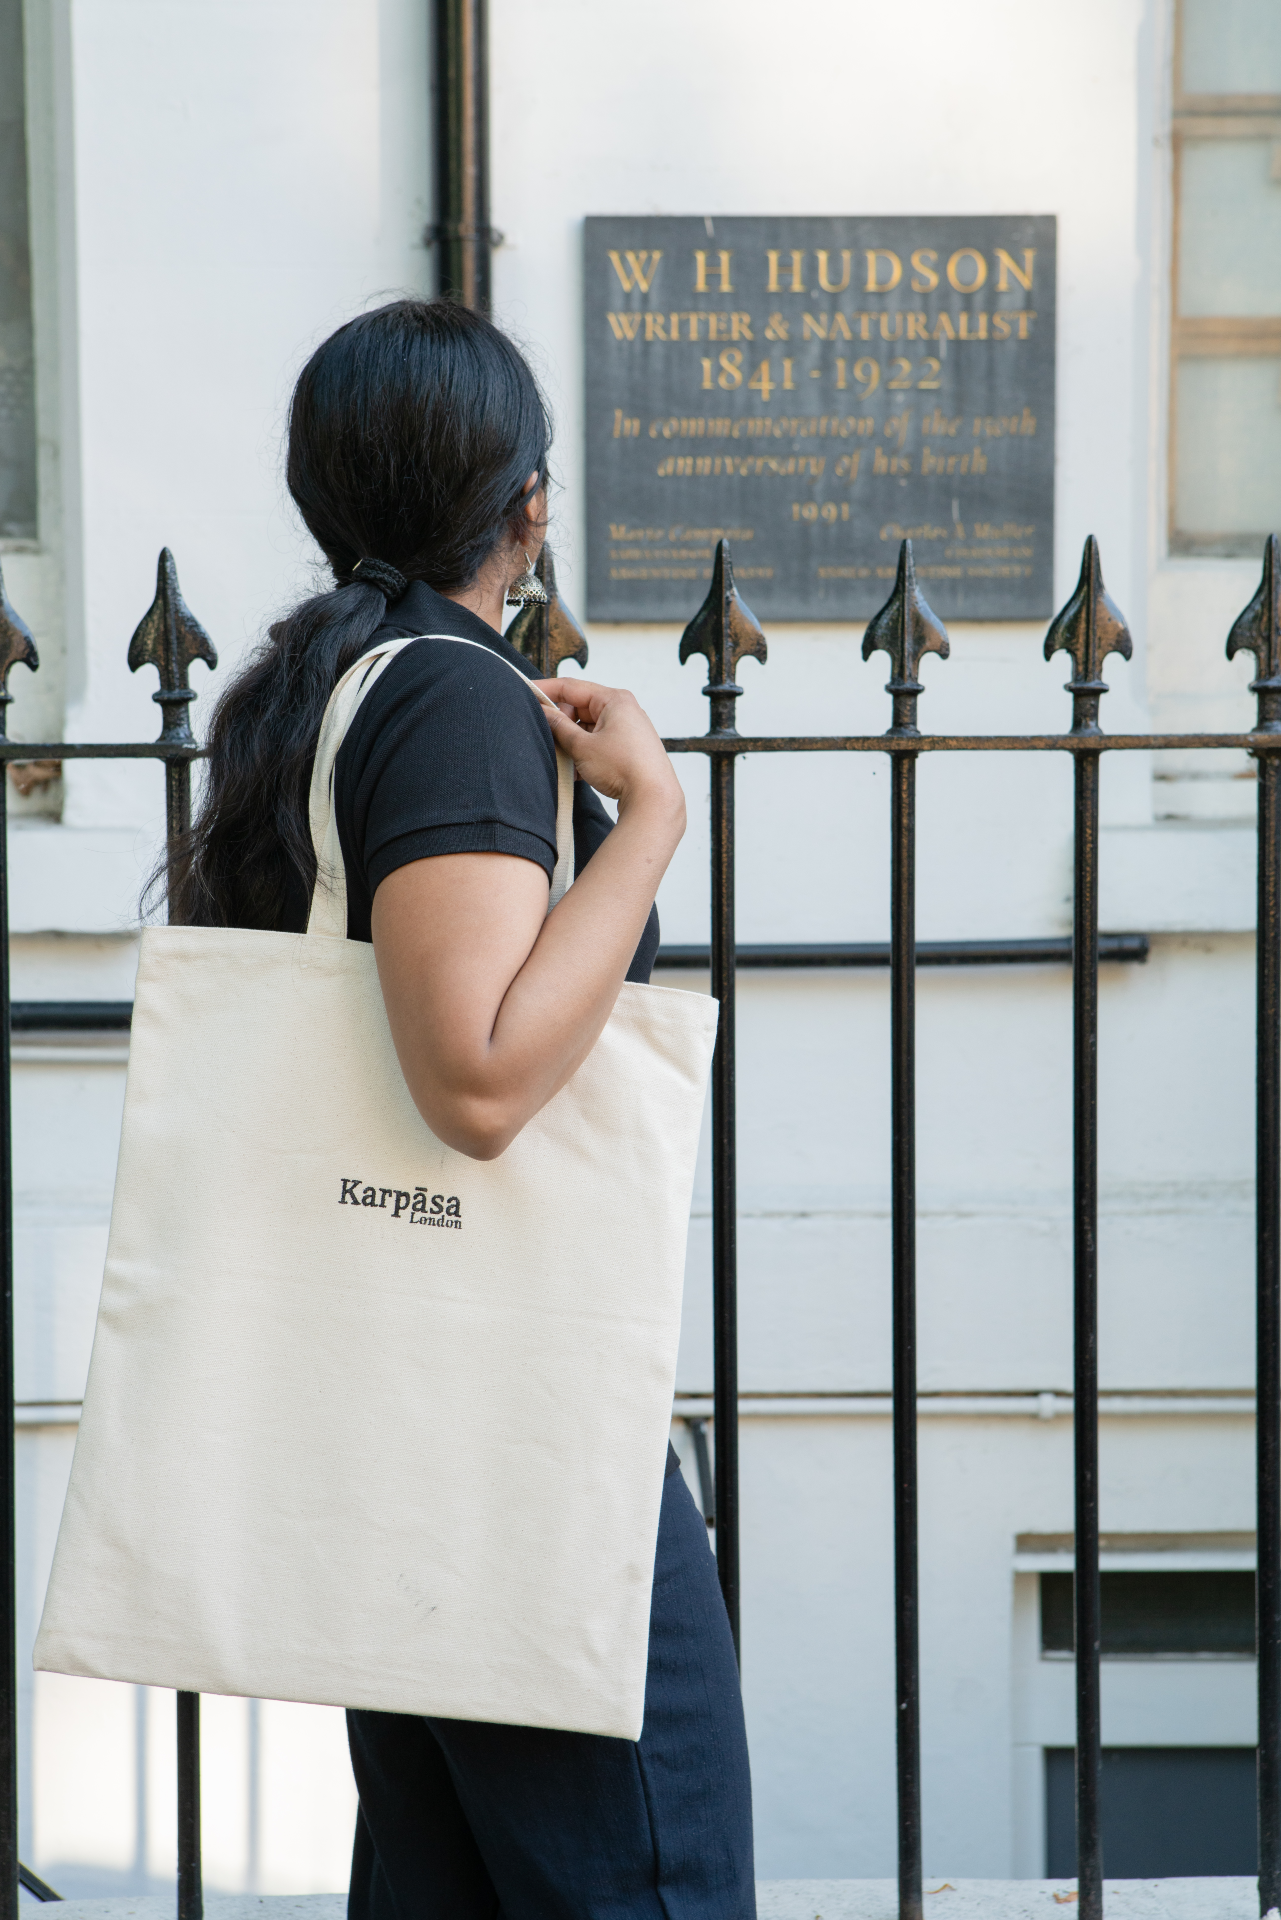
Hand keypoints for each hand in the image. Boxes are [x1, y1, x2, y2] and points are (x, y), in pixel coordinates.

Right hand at [533, 678, 684, 822]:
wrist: (654, 798)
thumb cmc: (624, 768)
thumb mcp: (582, 746)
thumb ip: (559, 727)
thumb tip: (543, 713)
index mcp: (614, 699)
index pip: (571, 687)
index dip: (545, 690)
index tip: (525, 693)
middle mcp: (623, 709)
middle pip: (579, 707)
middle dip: (560, 723)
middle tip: (545, 738)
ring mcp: (627, 728)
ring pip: (588, 727)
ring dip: (571, 741)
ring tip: (563, 759)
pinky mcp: (629, 747)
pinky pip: (599, 741)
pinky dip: (585, 751)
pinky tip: (576, 770)